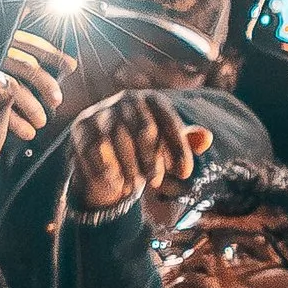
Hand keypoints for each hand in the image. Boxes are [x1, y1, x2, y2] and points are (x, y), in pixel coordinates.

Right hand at [66, 89, 212, 210]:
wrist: (105, 159)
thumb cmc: (144, 152)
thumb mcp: (167, 148)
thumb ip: (187, 143)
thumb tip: (206, 138)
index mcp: (152, 100)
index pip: (169, 120)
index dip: (179, 148)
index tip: (185, 173)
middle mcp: (127, 99)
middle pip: (143, 129)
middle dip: (151, 159)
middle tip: (157, 182)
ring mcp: (102, 111)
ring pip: (117, 140)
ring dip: (128, 167)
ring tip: (134, 187)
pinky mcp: (81, 127)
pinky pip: (93, 148)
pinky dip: (105, 168)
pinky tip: (115, 183)